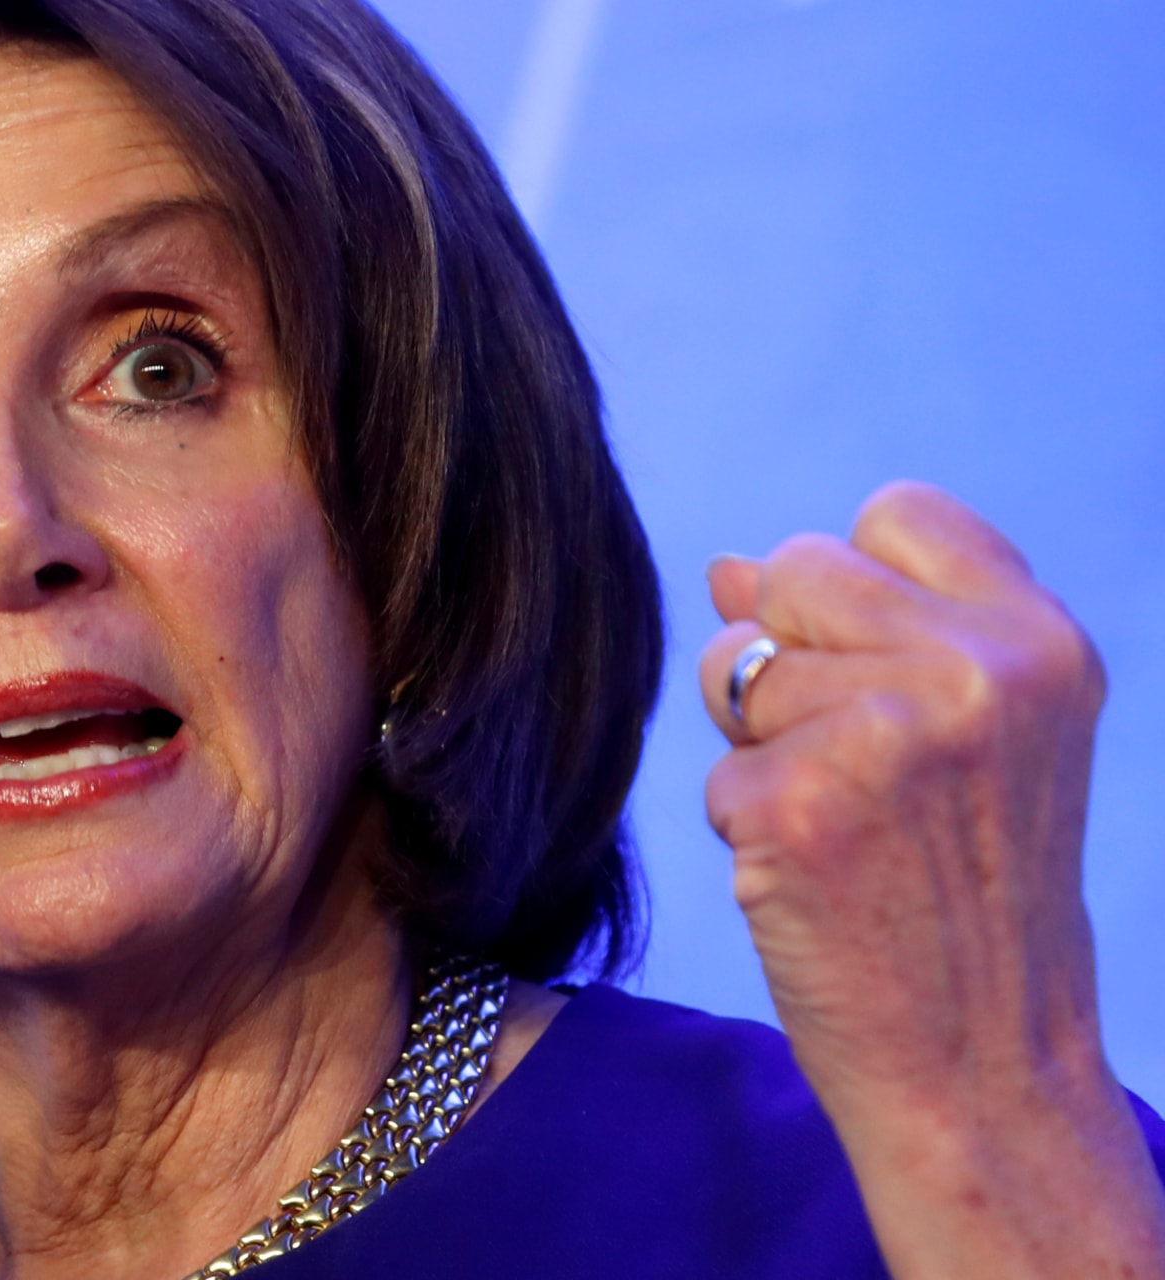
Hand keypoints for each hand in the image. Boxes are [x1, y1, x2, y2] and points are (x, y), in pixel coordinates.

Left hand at [697, 480, 1164, 1277]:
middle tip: (860, 770)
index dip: (856, 588)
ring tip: (850, 829)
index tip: (885, 676)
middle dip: (791, 657)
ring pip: (735, 665)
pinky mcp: (795, 803)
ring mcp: (883, 733)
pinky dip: (745, 823)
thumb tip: (729, 566)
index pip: (894, 511)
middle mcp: (974, 671)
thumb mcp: (973, 741)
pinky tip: (818, 881)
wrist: (983, 1068)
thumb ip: (874, 632)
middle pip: (794, 569)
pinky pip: (717, 766)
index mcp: (1039, 642)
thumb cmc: (969, 899)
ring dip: (761, 744)